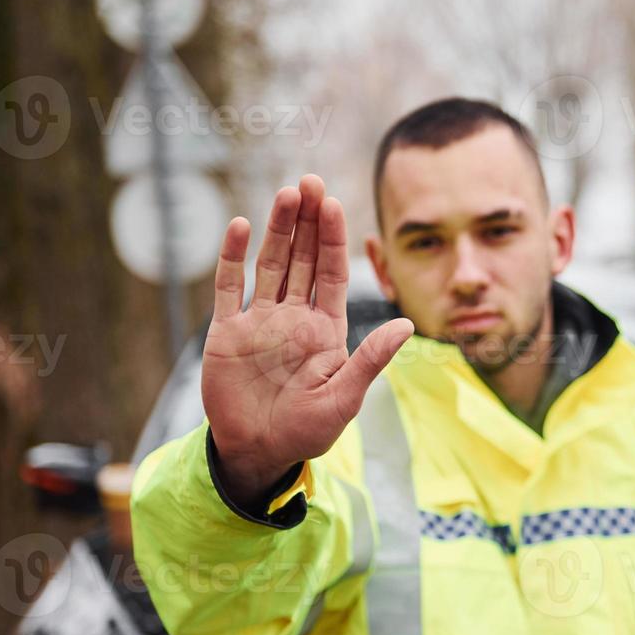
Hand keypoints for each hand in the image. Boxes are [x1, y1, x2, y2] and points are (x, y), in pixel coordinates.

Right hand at [201, 174, 413, 505]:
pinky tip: (241, 227)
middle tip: (311, 180)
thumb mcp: (345, 398)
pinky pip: (229, 287)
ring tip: (286, 194)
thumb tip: (409, 325)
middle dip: (308, 221)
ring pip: (270, 264)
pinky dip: (233, 257)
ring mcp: (258, 322)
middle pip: (302, 259)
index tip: (335, 203)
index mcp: (324, 329)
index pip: (330, 273)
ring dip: (278, 230)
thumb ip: (371, 360)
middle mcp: (292, 318)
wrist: (258, 453)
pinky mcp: (226, 332)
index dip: (333, 238)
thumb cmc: (307, 431)